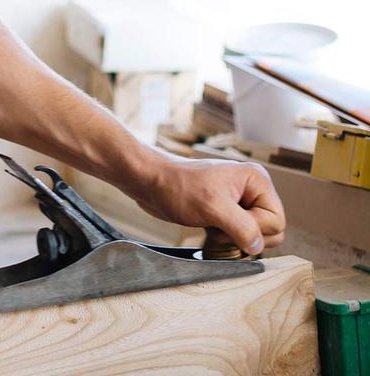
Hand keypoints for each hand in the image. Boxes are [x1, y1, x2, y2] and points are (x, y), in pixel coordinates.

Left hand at [129, 157, 285, 254]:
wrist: (150, 182)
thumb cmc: (177, 186)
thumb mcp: (213, 207)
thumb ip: (242, 227)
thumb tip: (257, 247)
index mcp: (256, 180)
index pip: (277, 221)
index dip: (255, 228)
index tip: (228, 220)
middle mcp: (252, 189)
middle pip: (270, 231)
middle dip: (244, 235)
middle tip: (218, 223)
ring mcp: (239, 202)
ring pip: (254, 236)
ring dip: (232, 239)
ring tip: (211, 224)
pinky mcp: (226, 213)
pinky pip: (238, 236)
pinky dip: (225, 239)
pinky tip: (208, 228)